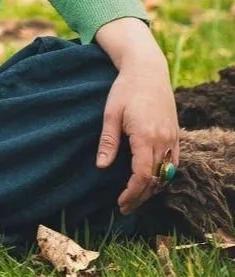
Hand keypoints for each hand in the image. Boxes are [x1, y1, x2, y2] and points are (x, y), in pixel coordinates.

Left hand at [96, 54, 179, 213]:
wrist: (147, 69)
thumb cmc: (125, 89)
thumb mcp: (111, 113)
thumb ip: (108, 142)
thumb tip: (101, 167)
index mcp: (145, 136)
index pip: (143, 175)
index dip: (132, 193)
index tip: (120, 202)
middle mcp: (163, 139)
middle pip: (155, 179)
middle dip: (140, 196)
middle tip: (124, 207)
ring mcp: (172, 137)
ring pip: (167, 174)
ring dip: (153, 188)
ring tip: (135, 197)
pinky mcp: (175, 134)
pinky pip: (174, 163)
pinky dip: (164, 175)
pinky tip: (151, 180)